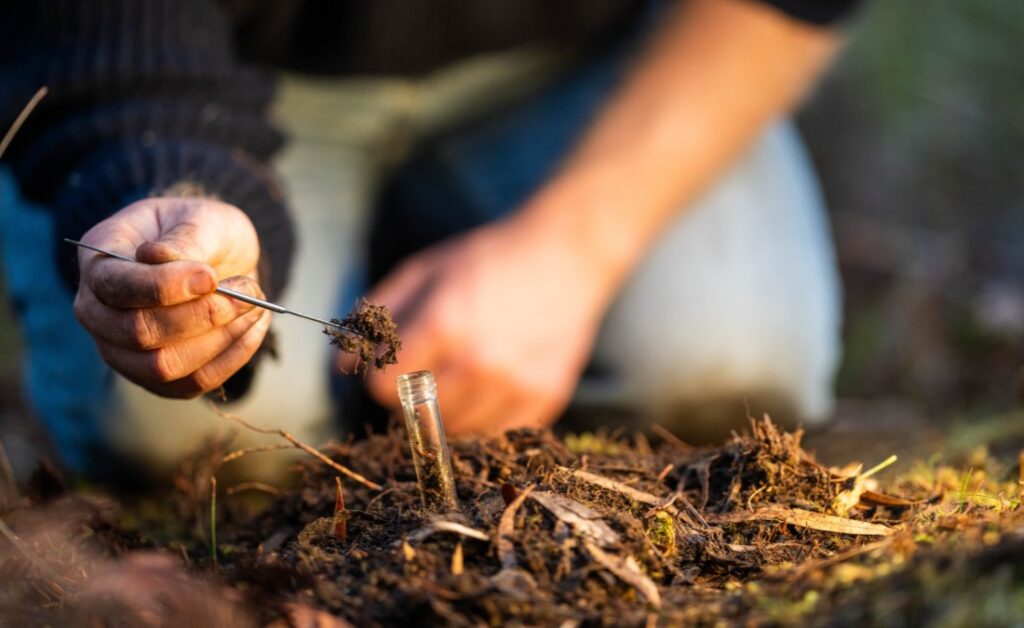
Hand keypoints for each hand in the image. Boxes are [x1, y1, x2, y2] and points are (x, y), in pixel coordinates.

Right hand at [73, 198, 270, 397]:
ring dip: (221, 338)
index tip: (211, 276)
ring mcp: (121, 350)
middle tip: (248, 291)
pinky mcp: (155, 376)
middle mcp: (98, 311)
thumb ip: (185, 239)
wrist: (217, 256)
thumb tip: (160, 258)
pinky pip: (192, 383)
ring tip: (255, 306)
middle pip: (138, 333)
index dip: (164, 286)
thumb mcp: (200, 218)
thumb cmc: (201, 231)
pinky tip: (253, 326)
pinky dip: (232, 357)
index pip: (114, 286)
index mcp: (99, 260)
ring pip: (164, 366)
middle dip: (203, 315)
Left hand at [351, 216, 617, 435]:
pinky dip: (487, 418)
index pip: (382, 387)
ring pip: (455, 432)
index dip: (380, 377)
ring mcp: (515, 385)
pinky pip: (497, 434)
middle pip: (416, 416)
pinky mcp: (544, 398)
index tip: (392, 365)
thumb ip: (377, 317)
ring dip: (447, 412)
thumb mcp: (424, 271)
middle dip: (410, 397)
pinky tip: (491, 386)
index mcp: (443, 325)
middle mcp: (479, 362)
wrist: (565, 256)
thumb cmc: (488, 259)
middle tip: (427, 371)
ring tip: (460, 377)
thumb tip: (340, 366)